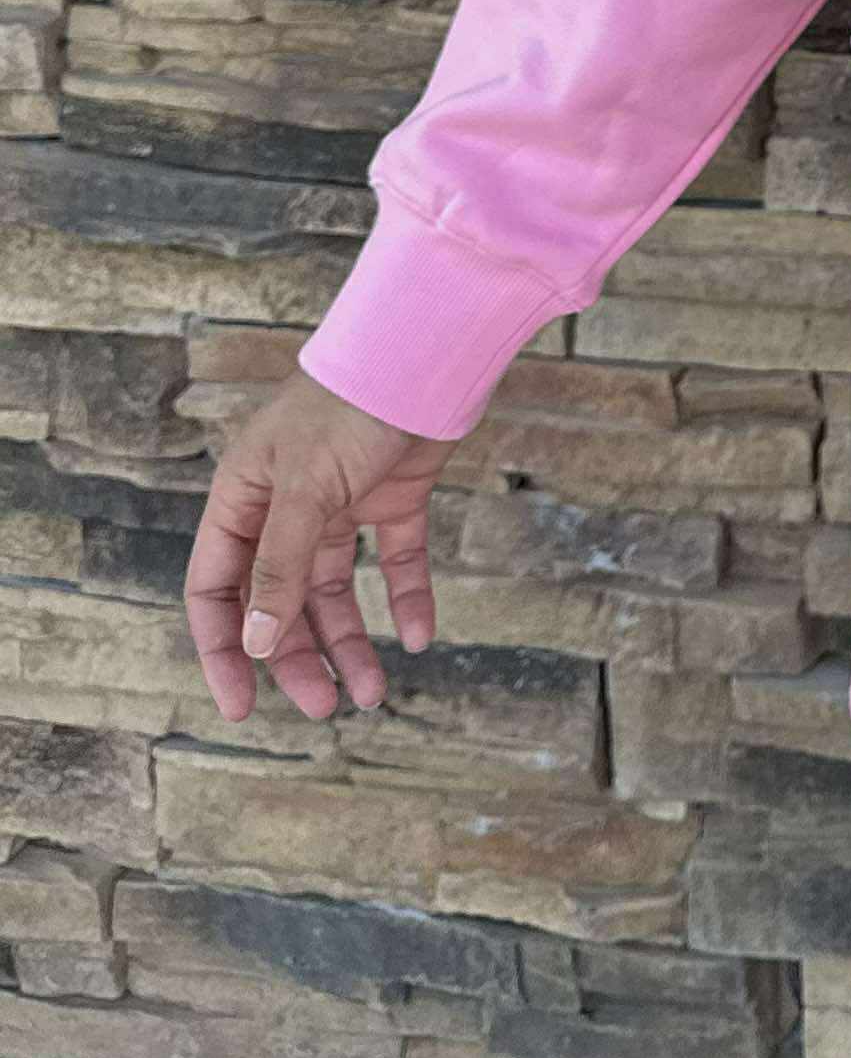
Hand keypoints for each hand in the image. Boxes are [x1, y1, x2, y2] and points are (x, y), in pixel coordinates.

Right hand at [184, 373, 456, 722]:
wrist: (427, 351)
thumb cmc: (349, 405)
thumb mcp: (304, 490)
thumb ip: (280, 566)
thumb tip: (256, 643)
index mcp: (243, 498)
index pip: (217, 590)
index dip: (224, 649)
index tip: (238, 707)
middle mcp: (286, 505)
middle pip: (279, 601)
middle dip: (298, 657)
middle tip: (329, 706)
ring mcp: (341, 502)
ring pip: (336, 590)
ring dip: (351, 641)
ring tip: (372, 692)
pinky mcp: (395, 497)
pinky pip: (395, 561)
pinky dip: (405, 599)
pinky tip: (418, 637)